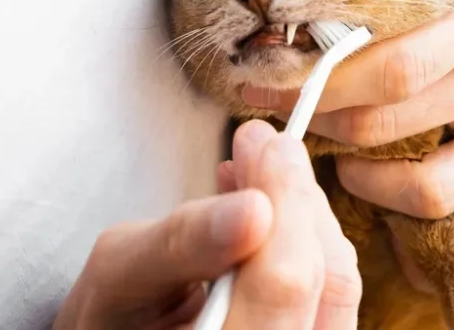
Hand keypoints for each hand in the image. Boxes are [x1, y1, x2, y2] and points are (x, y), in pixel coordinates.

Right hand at [53, 119, 360, 329]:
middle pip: (325, 279)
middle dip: (298, 199)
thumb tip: (255, 206)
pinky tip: (273, 207)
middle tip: (267, 145)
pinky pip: (333, 292)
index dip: (285, 201)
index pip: (283, 283)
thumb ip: (184, 241)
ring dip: (305, 215)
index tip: (263, 142)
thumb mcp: (121, 276)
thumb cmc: (114, 318)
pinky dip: (309, 240)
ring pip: (338, 283)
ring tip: (263, 170)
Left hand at [244, 0, 453, 220]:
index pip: (393, 51)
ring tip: (310, 128)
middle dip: (312, 103)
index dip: (317, 64)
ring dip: (346, 152)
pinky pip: (445, 198)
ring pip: (420, 168)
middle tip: (262, 92)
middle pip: (392, 105)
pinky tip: (358, 167)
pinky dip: (391, 193)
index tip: (262, 55)